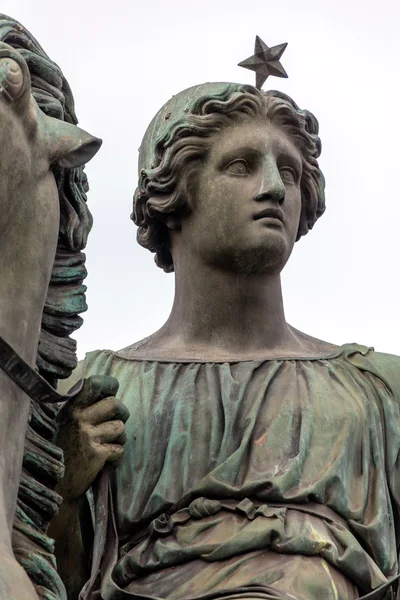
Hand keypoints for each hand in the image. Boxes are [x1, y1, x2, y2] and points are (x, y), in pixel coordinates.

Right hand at [56, 375, 128, 502]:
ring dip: (118, 439)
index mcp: (71, 409)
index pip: (94, 384)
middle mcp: (78, 419)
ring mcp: (87, 436)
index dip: (109, 384)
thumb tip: (111, 393)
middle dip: (122, 414)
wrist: (58, 485)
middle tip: (115, 424)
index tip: (113, 390)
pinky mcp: (97, 454)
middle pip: (115, 404)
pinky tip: (105, 462)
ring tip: (105, 446)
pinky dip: (116, 458)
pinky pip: (119, 450)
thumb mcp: (67, 423)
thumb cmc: (66, 451)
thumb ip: (85, 408)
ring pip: (120, 428)